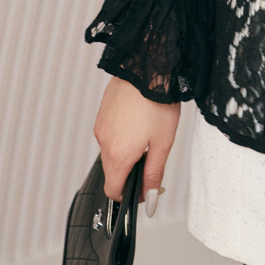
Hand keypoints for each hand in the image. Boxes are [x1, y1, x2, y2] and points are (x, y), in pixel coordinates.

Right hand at [93, 74, 180, 214]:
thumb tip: (149, 199)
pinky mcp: (102, 112)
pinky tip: (139, 121)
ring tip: (147, 134)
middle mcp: (104, 141)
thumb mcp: (163, 143)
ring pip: (111, 151)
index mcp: (118, 154)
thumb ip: (154, 174)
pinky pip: (109, 133)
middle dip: (130, 171)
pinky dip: (121, 135)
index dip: (128, 196)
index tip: (142, 190)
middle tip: (152, 158)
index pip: (113, 191)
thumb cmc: (157, 100)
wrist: (147, 66)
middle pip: (113, 171)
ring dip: (126, 152)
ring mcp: (101, 125)